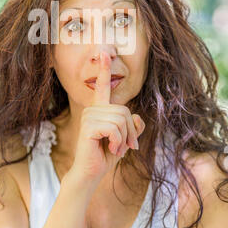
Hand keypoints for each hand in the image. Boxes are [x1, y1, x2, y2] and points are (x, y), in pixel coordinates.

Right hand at [69, 51, 145, 186]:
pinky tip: (111, 149)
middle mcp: (93, 109)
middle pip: (125, 110)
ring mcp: (89, 116)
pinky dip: (119, 142)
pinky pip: (115, 128)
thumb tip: (137, 118)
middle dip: (130, 131)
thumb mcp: (125, 140)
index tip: (105, 53)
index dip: (104, 69)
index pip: (103, 86)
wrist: (91, 174)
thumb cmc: (106, 156)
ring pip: (121, 119)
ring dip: (124, 138)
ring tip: (115, 149)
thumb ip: (132, 127)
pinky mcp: (89, 126)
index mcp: (100, 108)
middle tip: (126, 146)